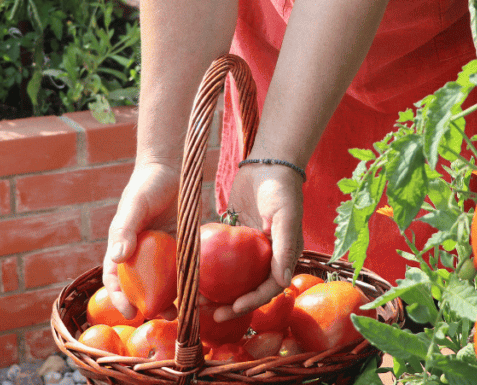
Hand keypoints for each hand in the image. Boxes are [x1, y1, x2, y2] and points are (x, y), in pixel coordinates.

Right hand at [102, 159, 179, 317]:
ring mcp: (162, 253)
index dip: (119, 299)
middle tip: (162, 315)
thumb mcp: (134, 205)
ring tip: (183, 311)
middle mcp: (142, 255)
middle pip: (142, 288)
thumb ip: (125, 230)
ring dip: (172, 300)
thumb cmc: (146, 185)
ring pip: (165, 284)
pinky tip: (201, 292)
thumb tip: (116, 257)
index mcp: (123, 248)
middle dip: (150, 306)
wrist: (171, 169)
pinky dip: (191, 282)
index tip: (129, 312)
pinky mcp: (182, 248)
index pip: (115, 280)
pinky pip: (185, 269)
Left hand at [212, 159, 303, 321]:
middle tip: (209, 312)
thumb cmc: (281, 189)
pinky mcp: (237, 237)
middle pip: (248, 289)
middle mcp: (268, 257)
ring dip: (217, 290)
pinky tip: (192, 273)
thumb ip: (285, 248)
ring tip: (196, 298)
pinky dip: (210, 268)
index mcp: (284, 257)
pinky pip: (222, 258)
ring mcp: (251, 249)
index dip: (251, 302)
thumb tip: (283, 282)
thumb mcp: (285, 217)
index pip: (268, 289)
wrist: (267, 163)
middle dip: (230, 304)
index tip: (231, 309)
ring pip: (233, 278)